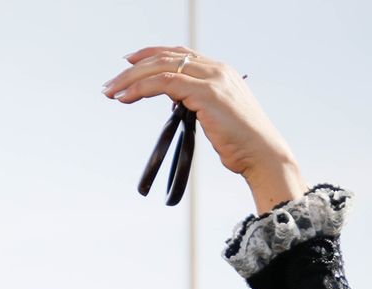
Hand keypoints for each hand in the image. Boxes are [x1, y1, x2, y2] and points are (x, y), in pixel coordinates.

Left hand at [104, 46, 306, 212]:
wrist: (261, 154)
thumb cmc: (240, 142)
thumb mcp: (216, 115)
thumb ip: (197, 101)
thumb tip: (176, 100)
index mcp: (219, 70)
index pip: (180, 52)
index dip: (151, 54)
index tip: (128, 62)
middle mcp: (216, 68)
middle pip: (167, 57)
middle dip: (134, 68)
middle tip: (110, 83)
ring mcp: (213, 79)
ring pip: (162, 67)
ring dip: (131, 78)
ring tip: (111, 92)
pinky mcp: (207, 93)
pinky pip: (166, 83)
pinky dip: (142, 88)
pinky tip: (126, 98)